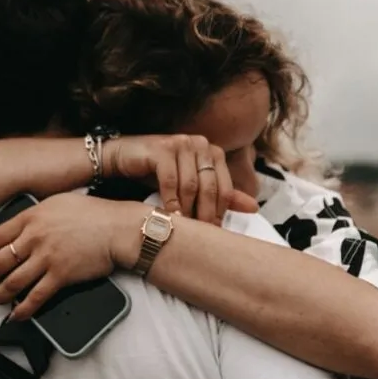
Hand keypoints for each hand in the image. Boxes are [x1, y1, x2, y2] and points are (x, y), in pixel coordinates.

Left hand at [0, 193, 145, 319]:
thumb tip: (20, 226)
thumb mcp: (56, 203)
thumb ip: (35, 214)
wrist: (116, 228)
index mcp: (30, 217)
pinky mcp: (60, 276)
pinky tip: (16, 314)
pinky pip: (35, 297)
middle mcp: (34, 238)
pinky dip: (22, 308)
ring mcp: (46, 258)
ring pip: (12, 282)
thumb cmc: (90, 213)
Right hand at [104, 135, 256, 223]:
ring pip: (190, 185)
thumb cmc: (158, 172)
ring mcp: (182, 143)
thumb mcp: (190, 184)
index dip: (219, 212)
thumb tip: (254, 207)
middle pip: (209, 187)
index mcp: (212, 151)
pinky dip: (170, 200)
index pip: (224, 187)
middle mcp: (200, 143)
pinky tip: (167, 215)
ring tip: (182, 227)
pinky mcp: (162, 148)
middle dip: (204, 214)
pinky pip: (170, 180)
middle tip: (199, 235)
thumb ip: (219, 194)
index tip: (213, 233)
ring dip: (187, 210)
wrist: (123, 157)